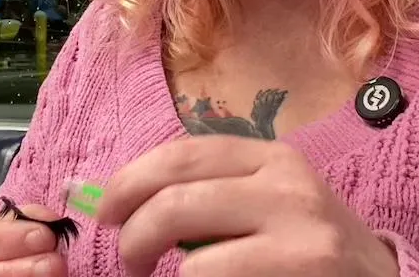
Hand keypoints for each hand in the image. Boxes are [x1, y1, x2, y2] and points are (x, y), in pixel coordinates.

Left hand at [97, 135, 399, 276]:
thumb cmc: (312, 248)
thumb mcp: (271, 202)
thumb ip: (215, 193)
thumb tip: (124, 200)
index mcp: (271, 157)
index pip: (183, 153)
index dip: (131, 180)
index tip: (105, 211)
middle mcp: (286, 181)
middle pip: (175, 196)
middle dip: (131, 231)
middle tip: (126, 261)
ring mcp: (300, 225)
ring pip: (190, 245)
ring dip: (155, 263)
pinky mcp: (306, 263)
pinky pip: (213, 276)